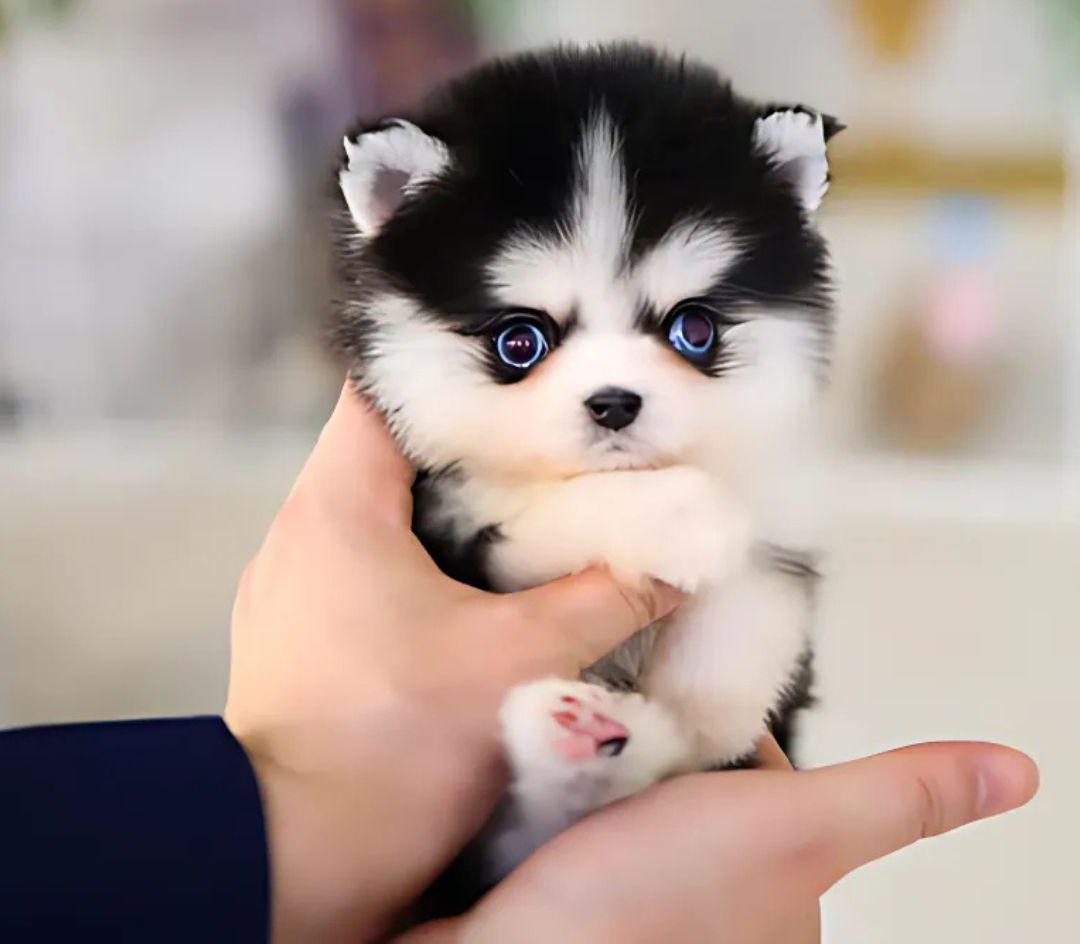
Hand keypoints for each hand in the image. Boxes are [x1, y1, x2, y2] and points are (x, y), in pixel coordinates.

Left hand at [224, 385, 682, 941]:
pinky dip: (422, 556)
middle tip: (546, 441)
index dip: (455, 370)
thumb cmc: (392, 754)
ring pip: (379, 508)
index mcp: (335, 508)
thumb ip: (607, 597)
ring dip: (449, 504)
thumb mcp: (520, 662)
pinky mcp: (301, 634)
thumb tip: (680, 557)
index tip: (524, 378)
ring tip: (525, 504)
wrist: (295, 866)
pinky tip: (480, 583)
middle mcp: (299, 533)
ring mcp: (293, 586)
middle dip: (470, 441)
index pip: (384, 389)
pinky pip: (365, 563)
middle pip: (389, 447)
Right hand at [407, 735, 1036, 942]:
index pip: (764, 766)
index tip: (687, 678)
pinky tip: (549, 748)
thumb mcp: (792, 829)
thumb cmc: (649, 910)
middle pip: (693, 767)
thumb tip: (1018, 776)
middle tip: (618, 691)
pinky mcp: (570, 877)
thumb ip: (895, 798)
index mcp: (780, 886)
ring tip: (578, 708)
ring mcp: (637, 887)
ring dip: (605, 740)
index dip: (726, 714)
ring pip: (630, 779)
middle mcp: (712, 895)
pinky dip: (565, 769)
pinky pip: (576, 797)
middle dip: (659, 724)